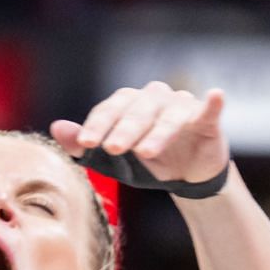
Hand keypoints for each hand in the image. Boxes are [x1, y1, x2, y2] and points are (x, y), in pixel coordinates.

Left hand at [52, 83, 228, 186]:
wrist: (183, 173)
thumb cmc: (142, 161)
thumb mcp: (109, 159)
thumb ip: (83, 145)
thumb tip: (55, 127)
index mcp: (127, 105)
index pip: (109, 109)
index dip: (96, 125)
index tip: (84, 144)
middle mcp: (154, 99)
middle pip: (137, 110)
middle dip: (123, 130)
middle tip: (111, 149)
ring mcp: (182, 106)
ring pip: (169, 114)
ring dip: (157, 132)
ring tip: (145, 152)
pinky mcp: (206, 119)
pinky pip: (209, 109)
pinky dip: (212, 103)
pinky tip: (214, 96)